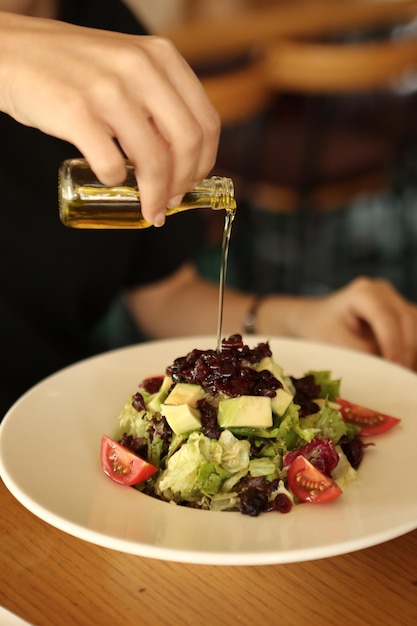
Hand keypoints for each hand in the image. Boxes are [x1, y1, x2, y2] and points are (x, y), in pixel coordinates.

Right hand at [0, 12, 219, 224]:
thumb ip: (157, 100)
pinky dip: (115, 181)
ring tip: (149, 208)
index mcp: (161, 57)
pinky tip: (111, 179)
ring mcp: (107, 89)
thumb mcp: (127, 66)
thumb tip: (183, 158)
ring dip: (155, 195)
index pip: (206, 121)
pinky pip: (111, 165)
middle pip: (187, 144)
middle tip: (171, 201)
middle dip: (184, 184)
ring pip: (153, 160)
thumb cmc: (73, 67)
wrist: (12, 52)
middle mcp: (139, 68)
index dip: (205, 162)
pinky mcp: (76, 112)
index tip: (191, 182)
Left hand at [274, 277, 416, 368]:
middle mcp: (383, 291)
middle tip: (403, 379)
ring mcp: (395, 300)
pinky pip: (415, 331)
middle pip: (407, 320)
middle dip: (407, 351)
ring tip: (404, 377)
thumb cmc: (321, 329)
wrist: (316, 319)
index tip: (394, 368)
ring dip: (413, 352)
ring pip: (416, 326)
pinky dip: (412, 351)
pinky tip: (406, 369)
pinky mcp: (402, 314)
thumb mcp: (334, 342)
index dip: (393, 344)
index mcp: (363, 293)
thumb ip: (360, 353)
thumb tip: (386, 369)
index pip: (386, 317)